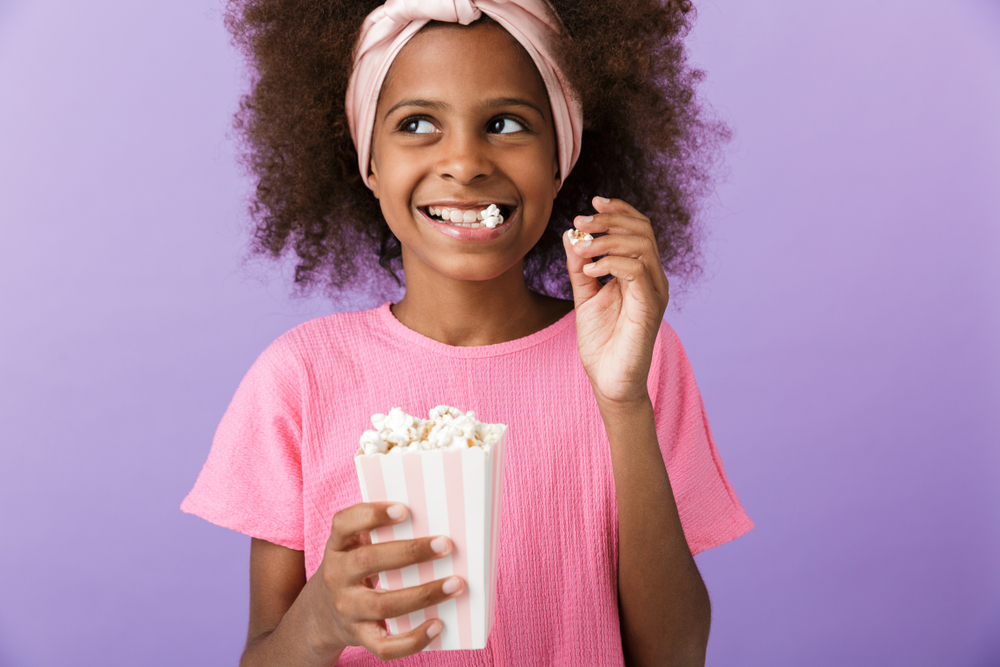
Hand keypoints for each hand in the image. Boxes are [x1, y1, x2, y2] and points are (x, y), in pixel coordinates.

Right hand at [309, 502, 463, 660]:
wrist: (320, 616)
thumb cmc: (352, 570)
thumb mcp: (352, 547)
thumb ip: (376, 532)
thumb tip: (431, 520)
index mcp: (337, 547)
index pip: (344, 524)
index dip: (372, 515)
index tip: (404, 509)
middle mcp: (336, 576)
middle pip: (369, 561)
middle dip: (410, 552)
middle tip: (445, 544)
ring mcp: (347, 609)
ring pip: (384, 604)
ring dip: (423, 594)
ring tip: (455, 584)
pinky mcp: (359, 636)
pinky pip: (385, 645)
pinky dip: (413, 639)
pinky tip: (437, 625)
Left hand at [563, 196, 669, 405]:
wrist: (609, 381)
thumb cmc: (601, 342)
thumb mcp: (585, 296)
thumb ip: (580, 266)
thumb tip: (572, 234)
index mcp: (641, 272)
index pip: (639, 228)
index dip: (619, 210)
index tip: (593, 202)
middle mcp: (653, 278)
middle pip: (643, 230)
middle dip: (609, 220)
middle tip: (580, 223)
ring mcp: (655, 292)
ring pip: (642, 245)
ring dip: (607, 240)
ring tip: (581, 249)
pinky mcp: (650, 307)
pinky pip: (637, 270)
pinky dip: (610, 263)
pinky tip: (589, 270)